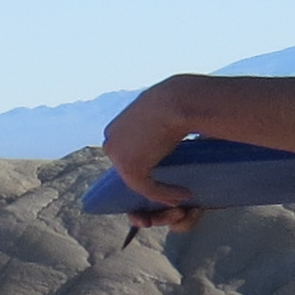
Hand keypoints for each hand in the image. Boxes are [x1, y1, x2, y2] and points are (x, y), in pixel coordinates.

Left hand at [99, 81, 202, 229]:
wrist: (178, 99)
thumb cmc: (177, 100)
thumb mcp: (159, 112)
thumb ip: (156, 127)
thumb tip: (166, 139)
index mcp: (115, 128)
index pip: (128, 153)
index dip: (146, 165)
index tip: (163, 173)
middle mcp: (111, 141)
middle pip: (129, 169)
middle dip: (149, 181)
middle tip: (171, 190)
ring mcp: (117, 155)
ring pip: (138, 181)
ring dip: (160, 192)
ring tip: (180, 195)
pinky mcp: (129, 168)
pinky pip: (147, 188)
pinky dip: (166, 194)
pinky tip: (183, 195)